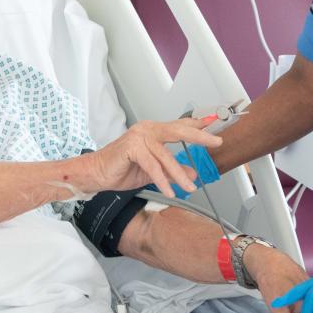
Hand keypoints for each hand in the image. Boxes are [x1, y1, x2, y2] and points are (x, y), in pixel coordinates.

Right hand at [81, 119, 221, 196]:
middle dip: (199, 137)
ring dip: (179, 174)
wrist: (96, 173)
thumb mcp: (153, 172)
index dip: (197, 124)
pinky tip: (170, 191)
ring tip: (189, 187)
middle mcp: (147, 130)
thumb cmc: (120, 169)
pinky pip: (152, 166)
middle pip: (178, 131)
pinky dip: (162, 180)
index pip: (179, 126)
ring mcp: (139, 137)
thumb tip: (192, 175)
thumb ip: (173, 171)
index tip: (213, 122)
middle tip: (216, 142)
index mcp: (153, 131)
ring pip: (166, 155)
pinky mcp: (131, 148)